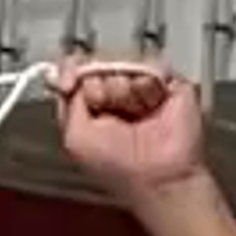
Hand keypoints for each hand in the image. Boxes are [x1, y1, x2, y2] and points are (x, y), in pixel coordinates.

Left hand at [49, 50, 210, 197]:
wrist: (156, 175)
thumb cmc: (118, 168)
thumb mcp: (74, 137)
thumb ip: (67, 103)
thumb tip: (65, 76)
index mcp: (94, 104)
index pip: (78, 70)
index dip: (71, 70)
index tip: (68, 82)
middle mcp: (117, 93)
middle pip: (99, 60)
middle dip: (98, 84)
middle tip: (105, 105)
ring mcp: (143, 86)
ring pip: (123, 60)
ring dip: (122, 87)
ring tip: (132, 111)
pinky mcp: (169, 83)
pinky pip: (150, 63)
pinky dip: (145, 84)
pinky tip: (148, 105)